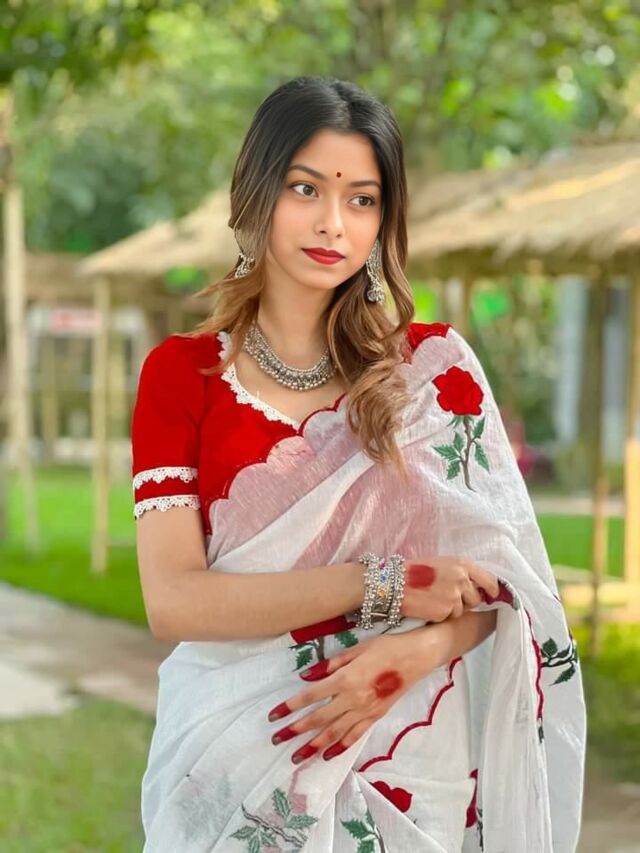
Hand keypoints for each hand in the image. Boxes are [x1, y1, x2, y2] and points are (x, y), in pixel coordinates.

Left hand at [266, 631, 436, 763]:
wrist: (418, 657)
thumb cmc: (386, 647)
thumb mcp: (356, 648)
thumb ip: (330, 664)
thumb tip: (306, 675)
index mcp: (345, 679)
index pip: (310, 696)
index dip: (290, 706)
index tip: (273, 716)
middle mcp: (353, 698)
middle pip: (318, 718)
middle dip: (294, 730)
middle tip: (276, 740)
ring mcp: (365, 711)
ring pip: (334, 733)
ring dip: (313, 746)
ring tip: (296, 756)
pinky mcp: (376, 717)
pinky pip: (355, 736)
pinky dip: (340, 747)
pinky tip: (327, 755)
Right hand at [401, 555, 499, 622]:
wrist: (394, 583)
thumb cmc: (414, 571)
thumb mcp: (441, 563)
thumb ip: (460, 572)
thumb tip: (477, 586)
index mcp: (462, 564)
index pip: (489, 579)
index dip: (491, 590)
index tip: (491, 595)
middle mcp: (461, 579)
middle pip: (476, 598)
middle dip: (466, 601)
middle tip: (448, 597)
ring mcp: (454, 596)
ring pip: (463, 610)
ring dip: (452, 609)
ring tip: (434, 600)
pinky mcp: (445, 611)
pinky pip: (449, 617)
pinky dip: (441, 615)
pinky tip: (428, 607)